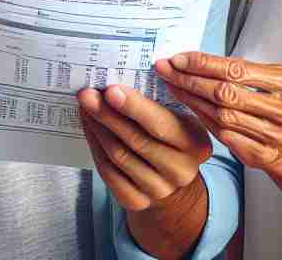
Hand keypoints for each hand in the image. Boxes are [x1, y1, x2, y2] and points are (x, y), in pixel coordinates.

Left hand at [78, 84, 212, 209]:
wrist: (173, 180)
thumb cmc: (172, 139)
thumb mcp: (179, 120)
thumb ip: (160, 103)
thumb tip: (121, 79)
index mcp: (196, 144)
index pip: (161, 125)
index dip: (134, 107)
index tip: (111, 90)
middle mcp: (180, 170)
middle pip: (136, 140)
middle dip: (108, 114)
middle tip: (88, 95)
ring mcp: (159, 189)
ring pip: (119, 156)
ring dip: (98, 129)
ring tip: (85, 107)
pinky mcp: (136, 200)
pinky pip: (109, 172)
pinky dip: (95, 147)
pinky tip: (89, 128)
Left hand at [156, 52, 281, 176]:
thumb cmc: (269, 102)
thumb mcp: (265, 78)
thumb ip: (236, 70)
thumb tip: (190, 58)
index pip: (235, 69)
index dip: (203, 63)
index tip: (177, 58)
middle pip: (225, 92)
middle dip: (190, 80)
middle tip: (165, 70)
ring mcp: (273, 134)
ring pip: (221, 115)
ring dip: (191, 100)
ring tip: (172, 86)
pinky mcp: (261, 154)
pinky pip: (224, 136)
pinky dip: (203, 120)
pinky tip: (188, 108)